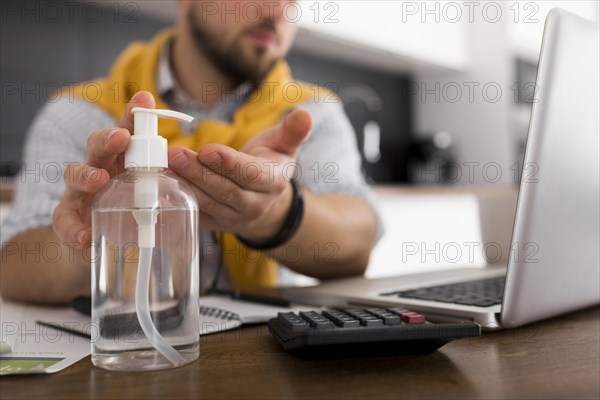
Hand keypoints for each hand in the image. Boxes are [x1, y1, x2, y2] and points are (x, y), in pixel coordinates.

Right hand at [52, 91, 155, 246]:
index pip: (127, 131)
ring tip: (98, 179)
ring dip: (85, 175)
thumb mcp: (155, 196)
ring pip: (74, 174)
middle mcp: (100, 169)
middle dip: (108, 138)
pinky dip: (74, 229)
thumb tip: (193, 172)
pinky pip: (65, 220)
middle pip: (98, 145)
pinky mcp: (70, 218)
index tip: (144, 100)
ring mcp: (81, 192)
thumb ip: (169, 183)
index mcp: (123, 159)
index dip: (133, 116)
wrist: (108, 243)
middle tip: (121, 138)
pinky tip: (86, 236)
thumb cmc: (134, 212)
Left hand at [168, 109, 311, 241]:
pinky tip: (164, 179)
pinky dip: (179, 196)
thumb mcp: (285, 146)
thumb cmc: (271, 165)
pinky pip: (196, 211)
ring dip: (185, 183)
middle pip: (225, 190)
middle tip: (174, 153)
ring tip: (165, 163)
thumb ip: (293, 131)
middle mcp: (255, 205)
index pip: (251, 175)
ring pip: (208, 202)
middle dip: (199, 172)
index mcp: (273, 183)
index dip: (229, 164)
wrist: (267, 203)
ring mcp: (234, 218)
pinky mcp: (216, 224)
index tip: (208, 151)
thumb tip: (304, 114)